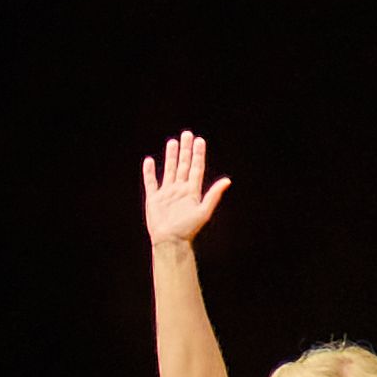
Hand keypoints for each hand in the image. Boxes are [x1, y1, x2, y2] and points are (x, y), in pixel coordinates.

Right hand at [135, 133, 229, 247]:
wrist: (170, 241)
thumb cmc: (188, 229)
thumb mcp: (204, 211)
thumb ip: (214, 195)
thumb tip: (228, 181)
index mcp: (192, 191)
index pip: (196, 168)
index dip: (198, 154)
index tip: (199, 140)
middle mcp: (180, 189)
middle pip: (183, 165)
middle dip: (185, 150)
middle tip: (187, 134)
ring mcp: (166, 193)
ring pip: (169, 170)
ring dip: (171, 156)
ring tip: (172, 142)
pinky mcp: (154, 199)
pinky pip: (151, 182)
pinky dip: (149, 172)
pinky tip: (150, 161)